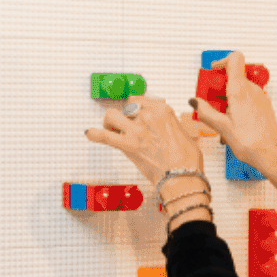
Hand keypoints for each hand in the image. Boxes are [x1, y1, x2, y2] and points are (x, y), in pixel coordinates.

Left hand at [85, 95, 204, 187]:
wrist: (183, 177)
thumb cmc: (187, 160)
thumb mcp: (183, 133)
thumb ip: (169, 124)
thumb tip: (162, 126)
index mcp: (163, 110)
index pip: (139, 100)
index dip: (134, 108)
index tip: (132, 114)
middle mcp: (148, 116)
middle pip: (125, 107)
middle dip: (123, 115)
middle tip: (124, 126)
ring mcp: (137, 130)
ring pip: (112, 116)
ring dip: (109, 122)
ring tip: (110, 129)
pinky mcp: (128, 146)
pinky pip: (104, 135)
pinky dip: (95, 134)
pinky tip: (90, 133)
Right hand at [193, 52, 276, 175]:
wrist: (270, 154)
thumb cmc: (251, 143)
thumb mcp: (221, 127)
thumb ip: (205, 112)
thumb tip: (195, 102)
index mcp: (240, 91)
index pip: (234, 59)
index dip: (221, 61)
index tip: (212, 72)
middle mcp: (252, 90)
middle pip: (233, 76)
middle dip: (219, 87)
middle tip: (210, 102)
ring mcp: (259, 97)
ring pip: (240, 89)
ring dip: (227, 98)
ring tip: (220, 117)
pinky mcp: (263, 105)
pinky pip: (247, 98)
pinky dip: (237, 104)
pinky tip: (232, 121)